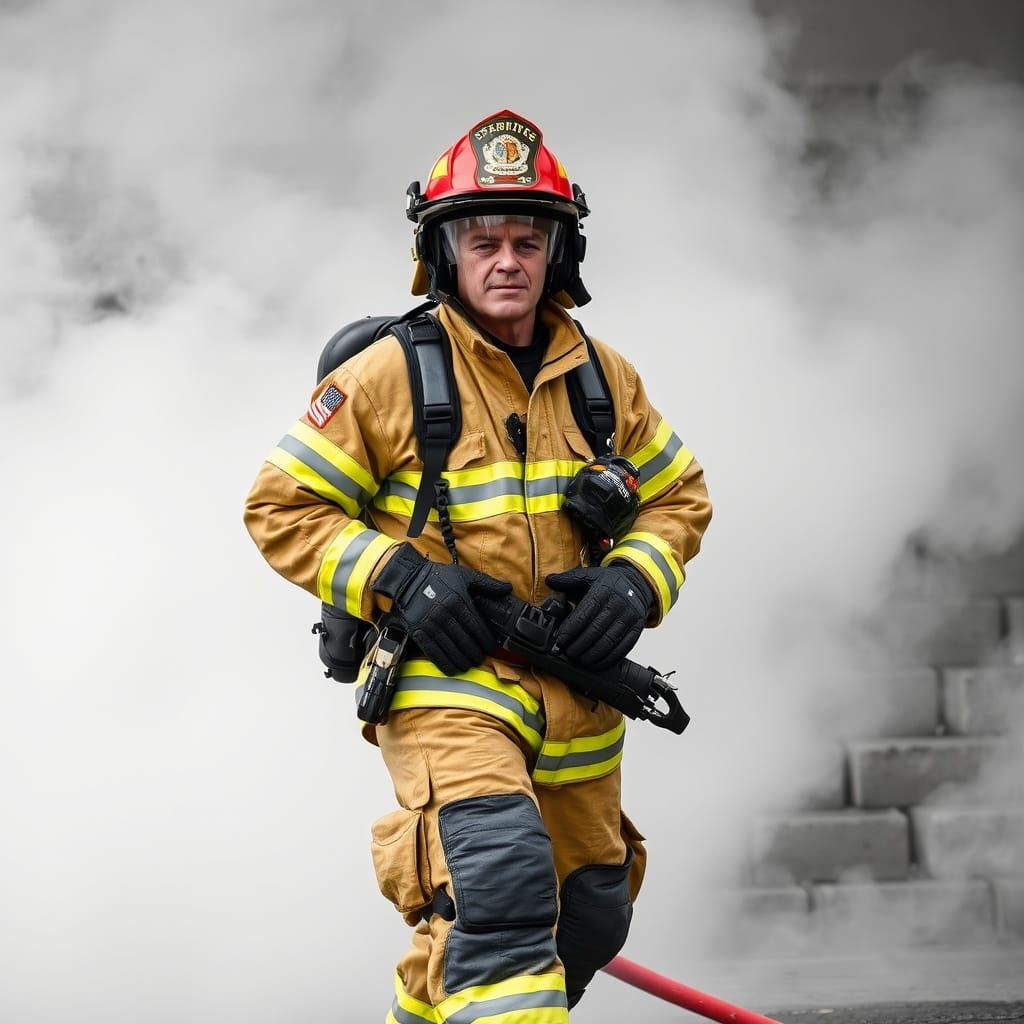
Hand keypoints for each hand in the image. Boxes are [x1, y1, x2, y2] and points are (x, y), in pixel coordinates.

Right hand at [372, 544, 511, 674]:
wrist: (408, 579)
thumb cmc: (438, 577)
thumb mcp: (464, 574)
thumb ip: (487, 583)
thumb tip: (508, 588)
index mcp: (458, 600)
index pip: (476, 626)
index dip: (486, 640)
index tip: (491, 648)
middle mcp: (445, 613)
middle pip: (465, 640)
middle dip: (475, 653)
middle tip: (480, 659)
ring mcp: (430, 624)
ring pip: (451, 649)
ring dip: (462, 661)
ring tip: (469, 665)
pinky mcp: (418, 632)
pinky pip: (433, 652)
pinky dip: (444, 663)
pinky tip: (452, 669)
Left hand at [544, 563, 653, 669]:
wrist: (635, 584)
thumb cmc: (606, 583)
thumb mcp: (588, 576)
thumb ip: (567, 579)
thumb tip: (549, 580)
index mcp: (603, 591)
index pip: (584, 614)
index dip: (570, 630)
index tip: (560, 640)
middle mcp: (617, 604)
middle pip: (595, 630)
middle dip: (579, 645)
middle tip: (567, 653)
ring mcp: (629, 617)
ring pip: (609, 641)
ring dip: (592, 654)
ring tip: (579, 660)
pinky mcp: (637, 629)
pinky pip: (623, 648)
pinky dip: (608, 659)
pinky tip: (596, 663)